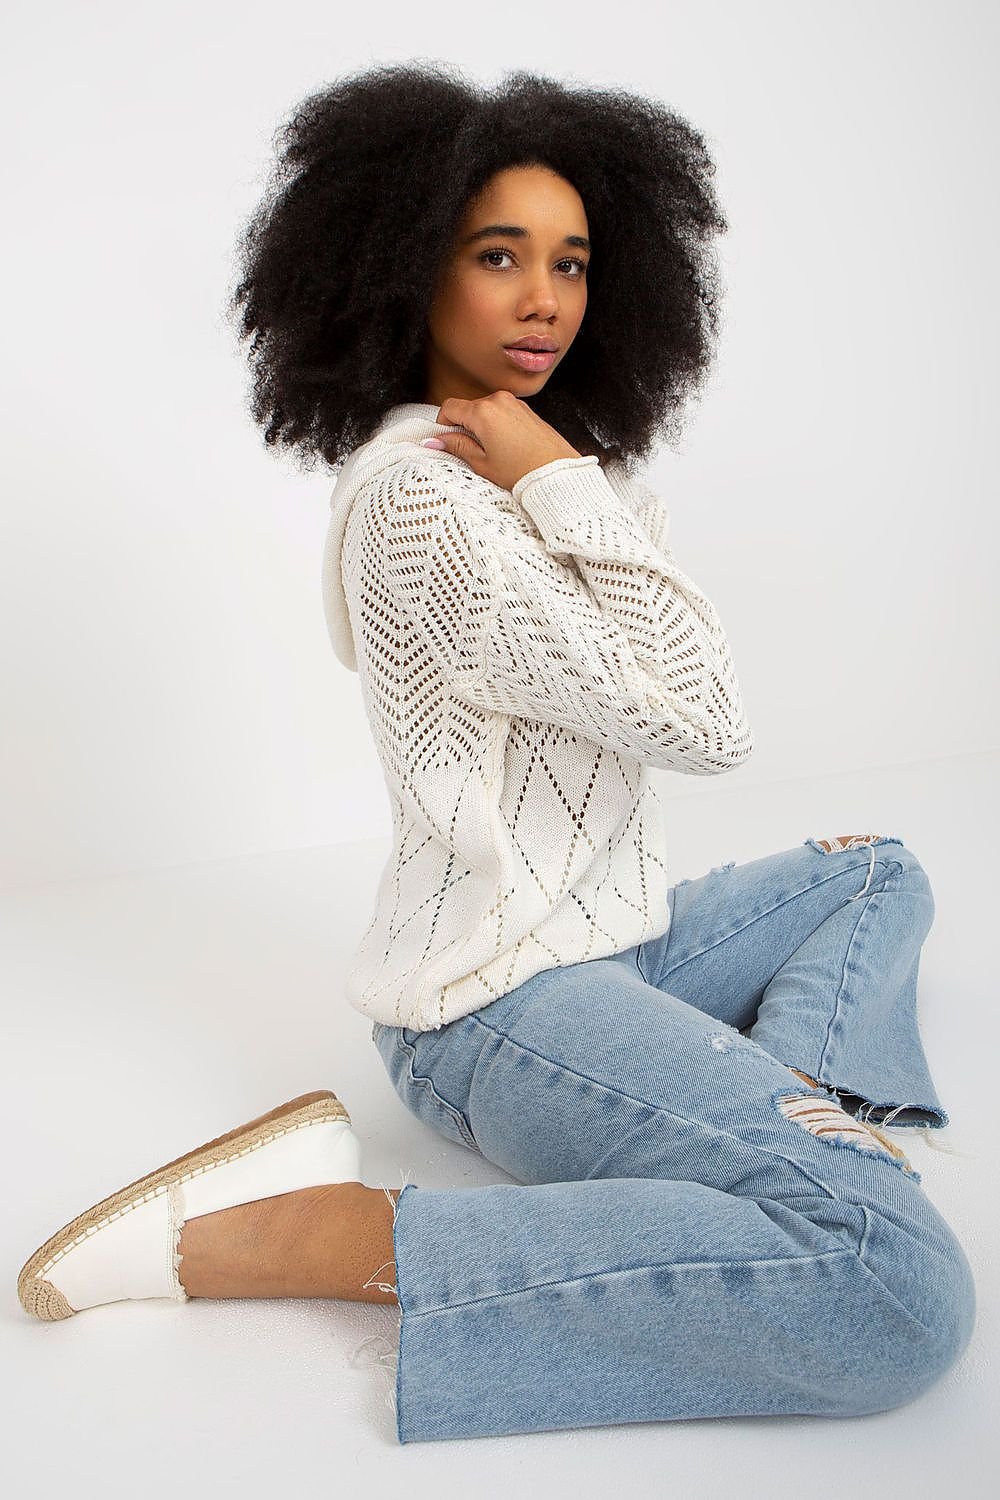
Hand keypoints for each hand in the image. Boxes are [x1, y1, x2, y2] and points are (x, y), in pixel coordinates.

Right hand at [422, 390, 581, 492]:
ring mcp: (514, 402)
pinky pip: (502, 412)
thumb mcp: (483, 463)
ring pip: (485, 410)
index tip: (445, 439)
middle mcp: (498, 400)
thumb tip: (437, 440)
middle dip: (463, 426)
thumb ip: (457, 447)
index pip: (449, 407)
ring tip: (492, 452)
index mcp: (483, 412)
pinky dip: (497, 425)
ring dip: (481, 426)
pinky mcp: (526, 409)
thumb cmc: (523, 471)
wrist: (557, 473)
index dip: (442, 424)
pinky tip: (506, 446)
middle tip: (469, 451)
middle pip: (467, 407)